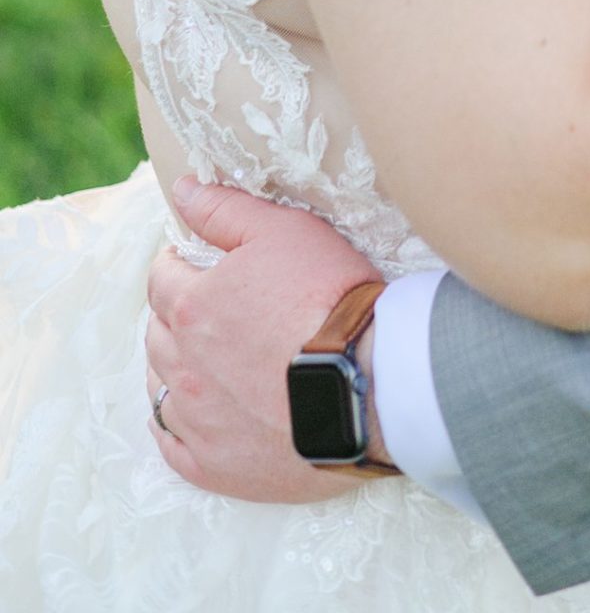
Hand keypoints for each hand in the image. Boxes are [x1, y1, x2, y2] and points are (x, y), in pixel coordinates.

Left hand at [145, 175, 385, 501]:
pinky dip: (176, 427)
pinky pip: (173, 446)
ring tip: (202, 358)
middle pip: (156, 334)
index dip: (176, 265)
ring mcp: (197, 421)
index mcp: (192, 307)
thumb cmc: (330, 299)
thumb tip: (182, 189)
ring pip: (159, 389)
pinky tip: (193, 415)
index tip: (192, 263)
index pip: (162, 279)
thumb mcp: (284, 231)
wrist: (370, 384)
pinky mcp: (216, 465)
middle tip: (204, 308)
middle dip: (172, 316)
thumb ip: (226, 210)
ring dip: (171, 368)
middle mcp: (183, 365)